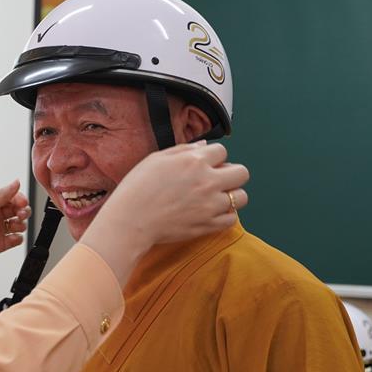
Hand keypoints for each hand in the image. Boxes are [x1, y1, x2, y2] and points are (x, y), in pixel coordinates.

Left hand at [0, 180, 30, 298]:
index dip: (19, 199)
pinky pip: (15, 240)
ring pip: (18, 224)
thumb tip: (15, 183)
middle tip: (21, 214)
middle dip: (22, 211)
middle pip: (16, 210)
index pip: (9, 197)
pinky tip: (13, 238)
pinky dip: (18, 238)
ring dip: (21, 224)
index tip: (23, 202)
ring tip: (16, 226)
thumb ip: (1, 195)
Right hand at [82, 142, 249, 284]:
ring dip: (232, 195)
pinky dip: (225, 216)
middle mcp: (207, 181)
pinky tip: (211, 213)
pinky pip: (232, 219)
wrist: (130, 221)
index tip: (204, 165)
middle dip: (231, 173)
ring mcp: (210, 205)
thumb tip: (204, 146)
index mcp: (194, 161)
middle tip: (217, 180)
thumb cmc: (137, 189)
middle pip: (242, 172)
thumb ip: (183, 150)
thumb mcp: (155, 159)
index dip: (213, 157)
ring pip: (241, 197)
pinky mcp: (208, 225)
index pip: (222, 151)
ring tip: (215, 198)